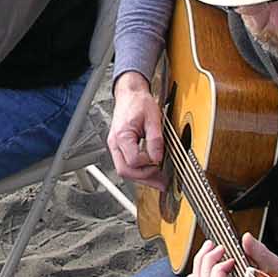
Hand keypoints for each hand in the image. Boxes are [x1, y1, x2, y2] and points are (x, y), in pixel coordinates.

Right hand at [106, 72, 165, 189]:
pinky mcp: (120, 147)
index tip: (160, 160)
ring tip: (159, 181)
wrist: (130, 94)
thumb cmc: (139, 102)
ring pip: (125, 171)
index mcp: (122, 135)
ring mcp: (115, 146)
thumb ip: (155, 140)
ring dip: (142, 177)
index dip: (149, 164)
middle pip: (125, 171)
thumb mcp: (153, 118)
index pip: (133, 160)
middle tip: (162, 182)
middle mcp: (115, 143)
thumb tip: (158, 158)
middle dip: (144, 179)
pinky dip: (139, 171)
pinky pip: (127, 164)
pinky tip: (151, 172)